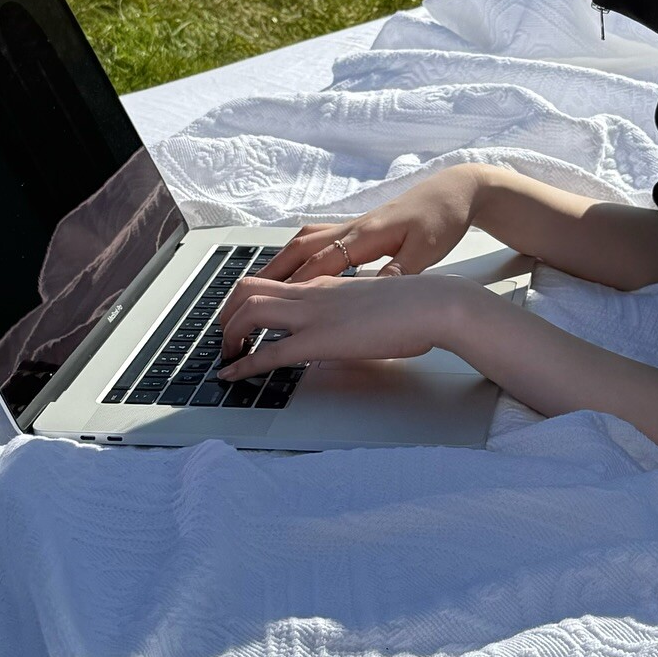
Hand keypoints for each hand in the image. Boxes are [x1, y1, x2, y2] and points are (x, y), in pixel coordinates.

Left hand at [216, 271, 468, 380]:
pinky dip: (244, 364)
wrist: (432, 304)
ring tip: (226, 355)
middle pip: (247, 289)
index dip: (247, 300)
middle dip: (227, 313)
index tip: (240, 319)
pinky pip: (269, 352)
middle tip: (225, 338)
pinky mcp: (319, 340)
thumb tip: (346, 320)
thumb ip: (351, 306)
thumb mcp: (373, 300)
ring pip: (249, 310)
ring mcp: (313, 313)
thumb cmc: (413, 305)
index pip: (272, 282)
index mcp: (325, 282)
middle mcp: (312, 291)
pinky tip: (232, 375)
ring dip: (229, 333)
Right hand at [255, 163, 491, 283]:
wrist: (454, 190)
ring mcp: (353, 226)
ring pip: (304, 241)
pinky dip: (298, 253)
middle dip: (270, 273)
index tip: (270, 306)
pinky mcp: (359, 228)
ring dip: (280, 261)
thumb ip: (399, 272)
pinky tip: (295, 267)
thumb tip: (375, 292)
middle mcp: (352, 228)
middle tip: (244, 297)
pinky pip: (317, 240)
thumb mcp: (427, 250)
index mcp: (366, 236)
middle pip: (299, 249)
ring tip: (258, 284)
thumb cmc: (442, 219)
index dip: (294, 285)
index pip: (319, 263)